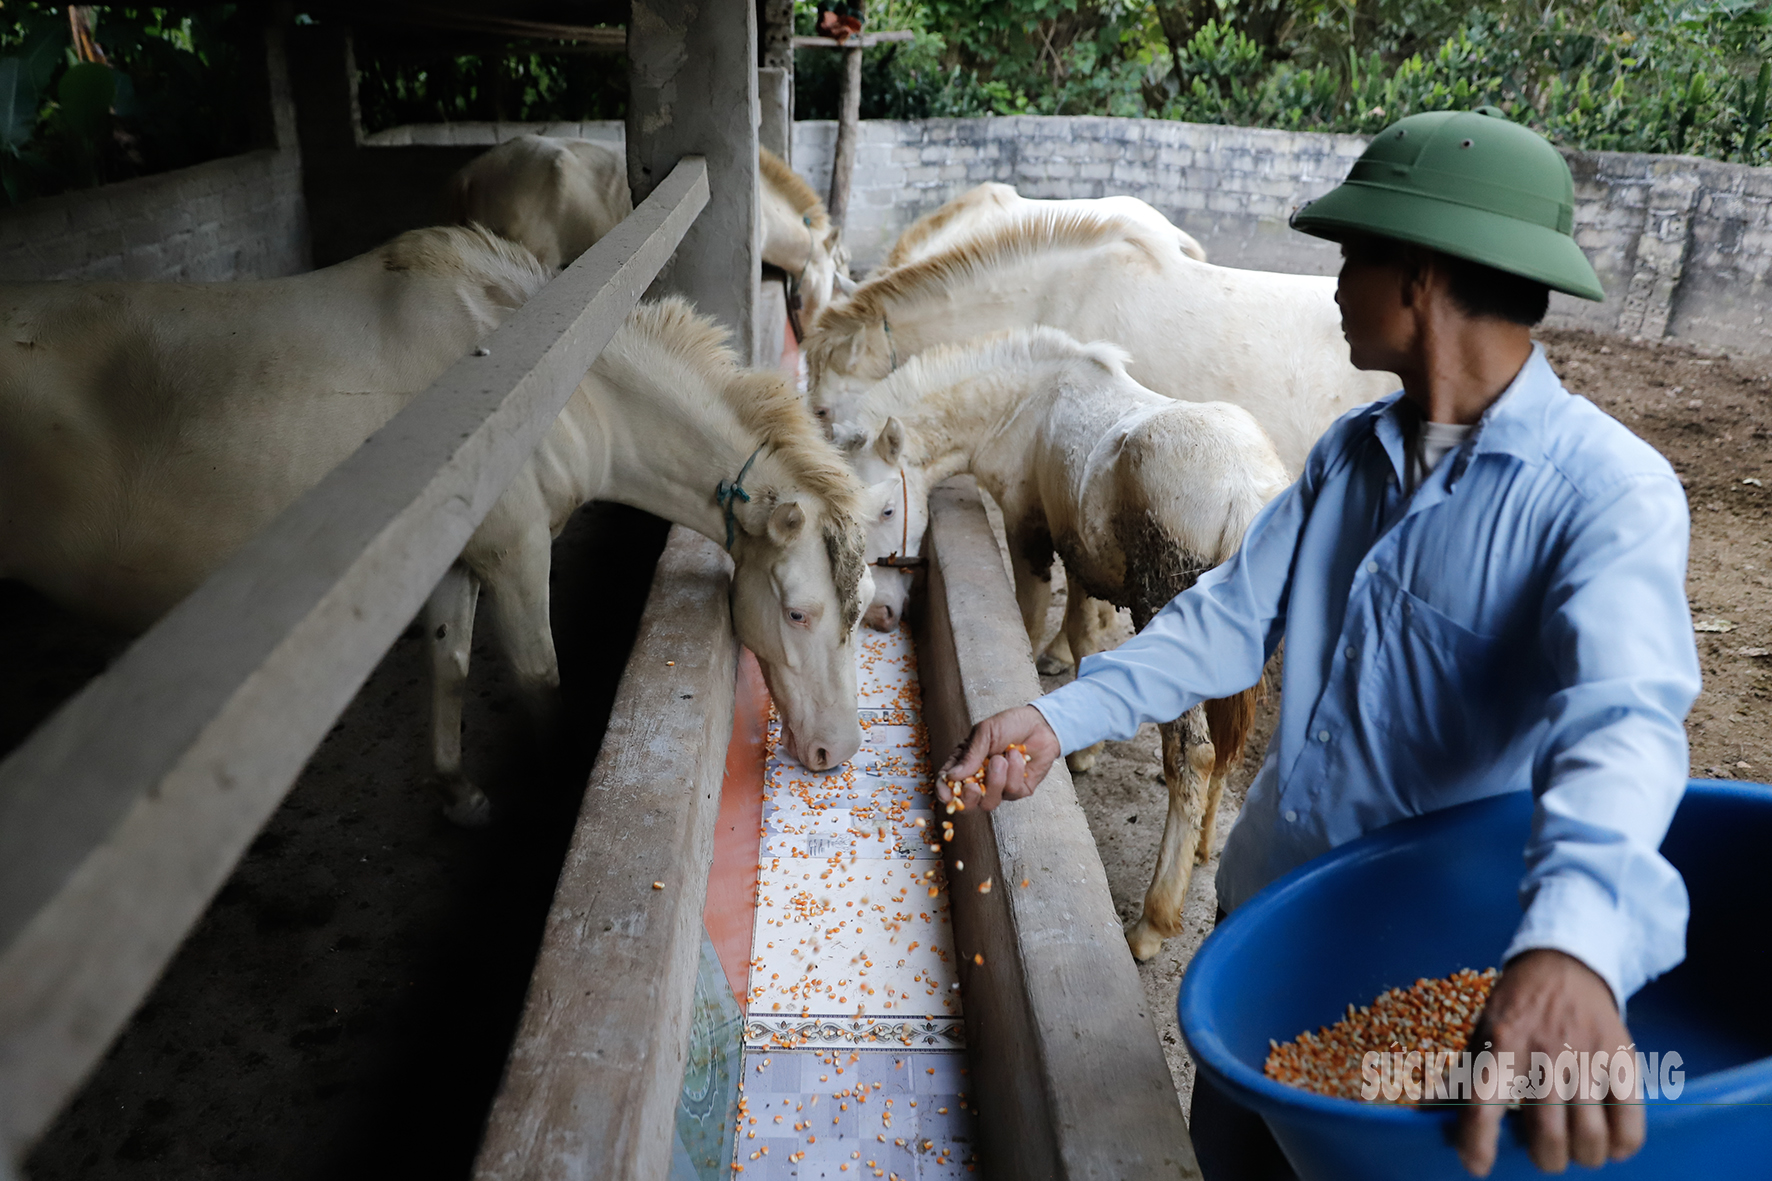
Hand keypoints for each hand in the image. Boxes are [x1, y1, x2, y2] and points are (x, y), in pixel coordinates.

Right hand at [935, 705, 1060, 811]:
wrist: (1040, 724)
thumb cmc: (1009, 724)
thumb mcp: (985, 732)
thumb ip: (970, 754)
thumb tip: (952, 777)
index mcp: (966, 764)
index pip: (948, 784)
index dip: (944, 792)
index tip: (946, 795)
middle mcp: (981, 780)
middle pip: (968, 804)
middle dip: (969, 798)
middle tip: (973, 786)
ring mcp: (1000, 788)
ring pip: (990, 802)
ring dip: (995, 781)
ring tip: (1001, 758)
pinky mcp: (1018, 791)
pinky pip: (1012, 792)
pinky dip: (1014, 772)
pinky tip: (1017, 756)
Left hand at [1456, 949, 1644, 1176]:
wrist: (1565, 966)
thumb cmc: (1516, 1009)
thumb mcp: (1481, 1032)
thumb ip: (1464, 1074)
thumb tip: (1430, 1111)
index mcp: (1500, 1044)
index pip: (1483, 1103)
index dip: (1478, 1143)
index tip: (1478, 1168)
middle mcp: (1543, 1052)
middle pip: (1548, 1133)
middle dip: (1547, 1159)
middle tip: (1546, 1155)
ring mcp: (1586, 1057)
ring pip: (1590, 1135)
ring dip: (1584, 1156)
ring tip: (1578, 1151)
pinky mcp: (1622, 1060)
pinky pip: (1629, 1122)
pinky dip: (1622, 1145)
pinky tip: (1611, 1143)